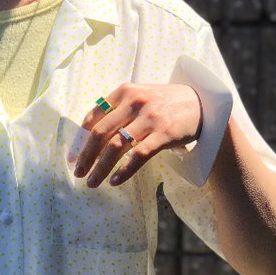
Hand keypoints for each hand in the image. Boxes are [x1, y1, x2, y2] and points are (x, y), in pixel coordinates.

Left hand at [72, 82, 202, 186]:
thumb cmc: (165, 104)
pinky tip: (115, 181)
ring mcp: (149, 117)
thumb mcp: (139, 98)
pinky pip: (138, 155)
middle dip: (85, 156)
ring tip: (92, 182)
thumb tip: (88, 138)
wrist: (204, 104)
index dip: (80, 140)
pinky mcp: (164, 133)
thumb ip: (117, 111)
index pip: (93, 117)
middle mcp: (135, 102)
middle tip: (78, 173)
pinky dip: (124, 170)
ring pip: (116, 146)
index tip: (72, 157)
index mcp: (124, 91)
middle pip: (100, 133)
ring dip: (100, 168)